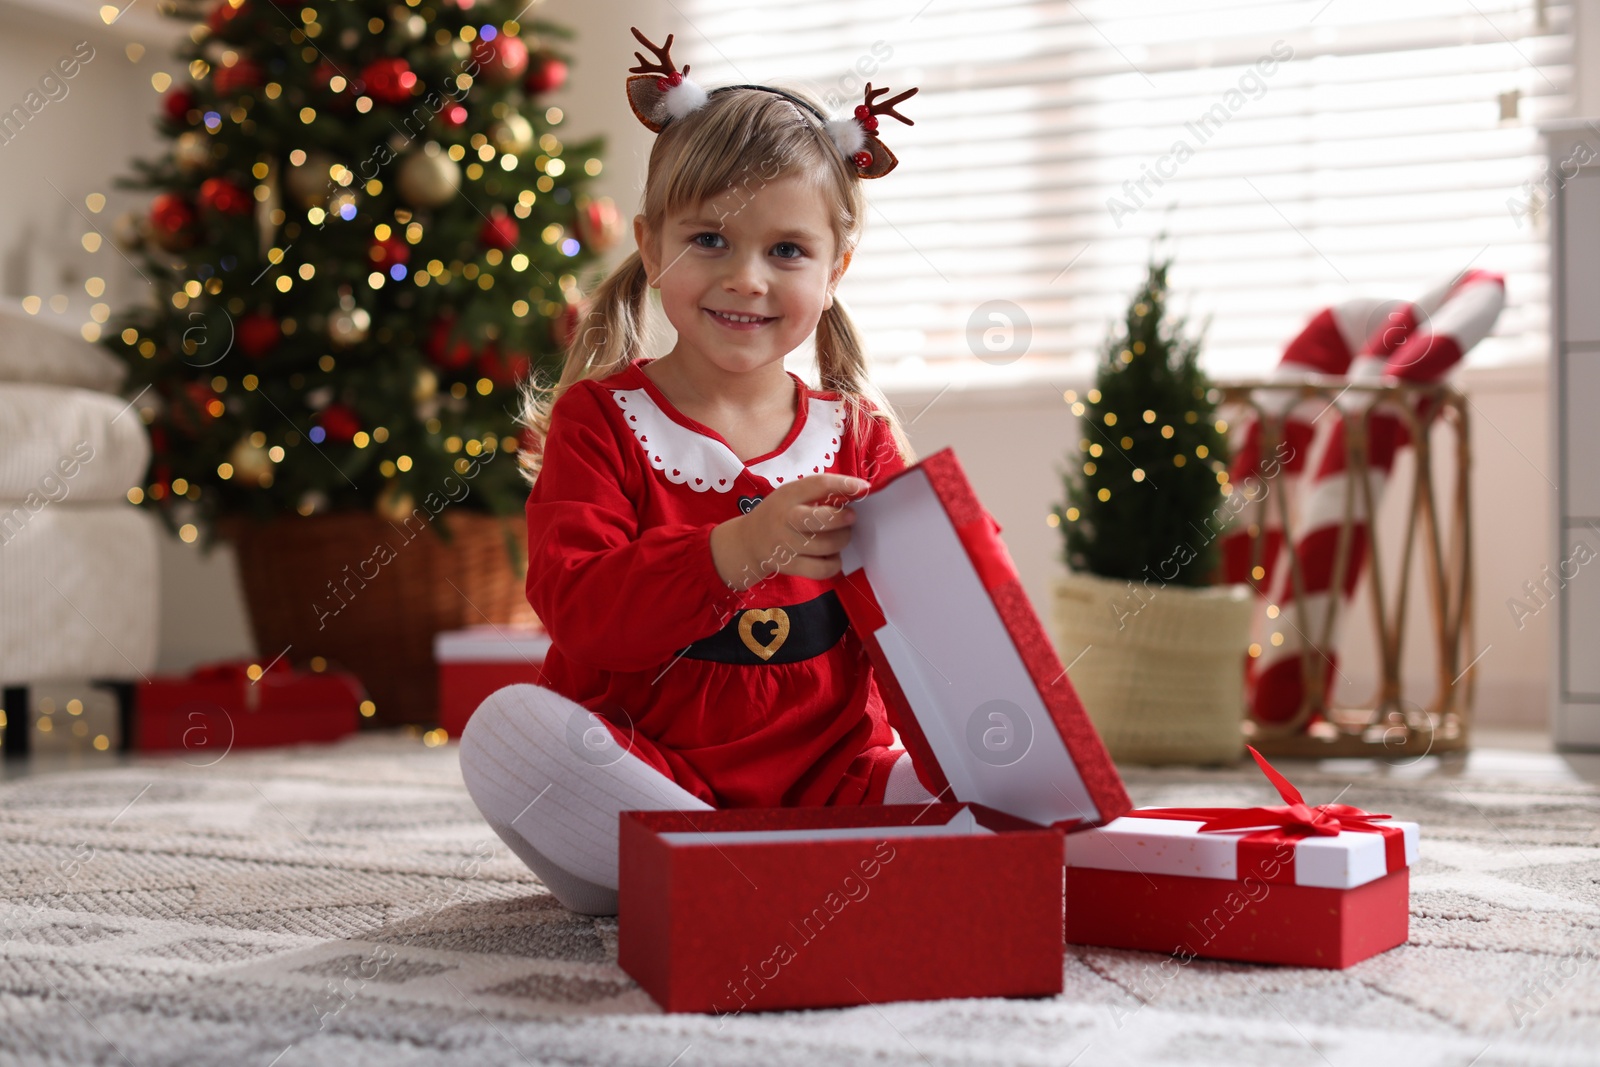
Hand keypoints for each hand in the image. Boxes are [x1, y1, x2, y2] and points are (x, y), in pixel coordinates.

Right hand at [709, 474, 870, 589]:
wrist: (748, 542)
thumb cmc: (778, 514)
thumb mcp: (791, 495)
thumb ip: (817, 492)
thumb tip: (857, 490)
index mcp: (788, 495)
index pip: (818, 485)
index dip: (844, 485)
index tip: (863, 487)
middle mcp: (786, 519)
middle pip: (822, 519)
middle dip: (844, 518)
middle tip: (850, 517)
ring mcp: (787, 545)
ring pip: (828, 545)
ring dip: (843, 540)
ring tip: (841, 535)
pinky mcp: (790, 566)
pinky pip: (823, 569)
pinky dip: (834, 563)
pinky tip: (831, 555)